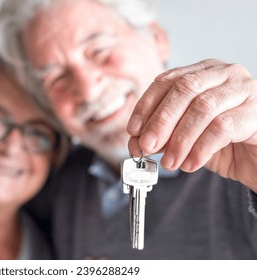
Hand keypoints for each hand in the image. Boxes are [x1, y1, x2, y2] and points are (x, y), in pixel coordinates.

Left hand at [127, 59, 256, 191]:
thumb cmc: (224, 143)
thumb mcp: (186, 138)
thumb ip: (163, 135)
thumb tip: (137, 142)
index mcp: (202, 73)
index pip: (167, 80)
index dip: (146, 105)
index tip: (134, 130)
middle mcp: (223, 74)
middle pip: (184, 88)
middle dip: (160, 120)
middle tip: (147, 146)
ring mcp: (243, 90)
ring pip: (203, 107)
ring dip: (180, 139)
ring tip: (170, 162)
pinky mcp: (256, 112)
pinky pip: (223, 127)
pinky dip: (201, 148)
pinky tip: (190, 164)